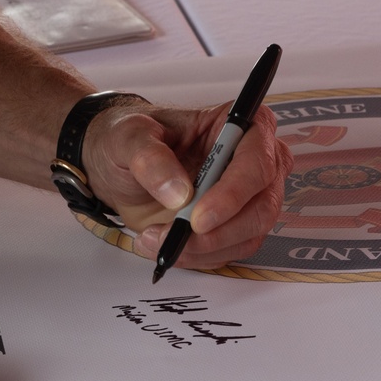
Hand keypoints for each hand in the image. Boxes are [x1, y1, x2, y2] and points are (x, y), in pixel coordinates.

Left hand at [83, 99, 291, 269]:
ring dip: (203, 248)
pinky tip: (164, 245)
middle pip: (262, 205)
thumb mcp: (129, 137)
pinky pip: (229, 251)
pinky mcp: (232, 225)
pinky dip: (196, 256)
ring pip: (249, 234)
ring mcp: (246, 196)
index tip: (198, 217)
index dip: (233, 192)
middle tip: (175, 237)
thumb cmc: (131, 140)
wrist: (119, 167)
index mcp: (237, 123)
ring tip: (155, 239)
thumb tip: (179, 192)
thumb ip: (150, 158)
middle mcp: (251, 160)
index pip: (256, 159)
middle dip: (219, 231)